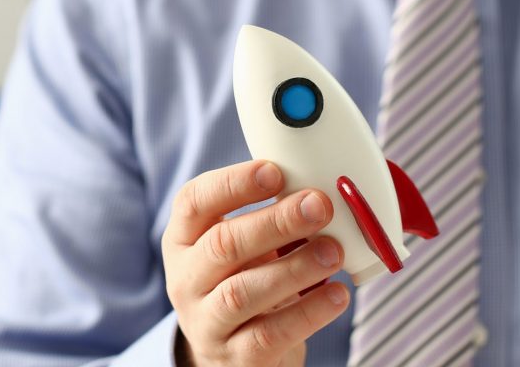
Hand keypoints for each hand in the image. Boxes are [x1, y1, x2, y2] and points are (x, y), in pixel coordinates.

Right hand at [162, 160, 349, 365]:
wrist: (232, 354)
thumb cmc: (244, 282)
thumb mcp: (243, 247)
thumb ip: (269, 217)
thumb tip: (318, 189)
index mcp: (184, 240)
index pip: (193, 202)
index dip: (233, 184)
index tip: (274, 171)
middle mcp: (186, 280)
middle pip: (222, 246)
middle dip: (275, 222)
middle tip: (319, 205)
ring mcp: (207, 322)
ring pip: (242, 292)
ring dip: (294, 268)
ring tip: (333, 252)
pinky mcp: (236, 357)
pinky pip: (270, 334)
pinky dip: (308, 312)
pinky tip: (336, 294)